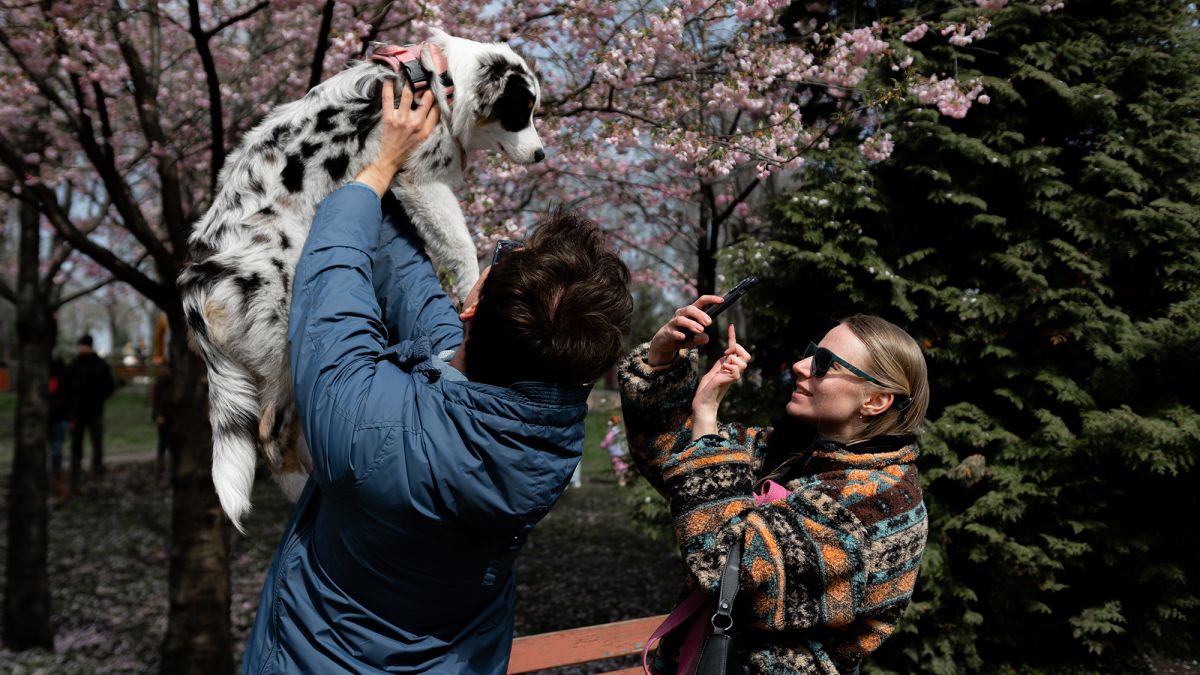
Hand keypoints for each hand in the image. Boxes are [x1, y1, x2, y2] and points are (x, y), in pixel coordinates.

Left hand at [354, 80, 440, 195]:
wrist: (388, 161)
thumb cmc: (405, 152)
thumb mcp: (422, 142)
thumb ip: (428, 127)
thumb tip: (434, 112)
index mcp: (426, 130)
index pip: (436, 110)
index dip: (438, 99)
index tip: (437, 90)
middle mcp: (416, 124)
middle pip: (426, 99)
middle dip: (426, 87)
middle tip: (424, 78)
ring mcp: (402, 120)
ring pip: (408, 95)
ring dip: (409, 83)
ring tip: (408, 75)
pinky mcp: (389, 119)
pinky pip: (388, 99)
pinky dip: (388, 88)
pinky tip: (389, 80)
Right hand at [646, 294, 724, 366]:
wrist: (664, 343)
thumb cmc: (682, 337)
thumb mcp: (694, 339)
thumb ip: (700, 338)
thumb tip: (705, 337)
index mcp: (691, 313)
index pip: (701, 302)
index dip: (711, 299)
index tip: (722, 300)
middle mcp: (681, 315)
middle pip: (690, 309)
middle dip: (700, 315)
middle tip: (709, 323)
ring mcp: (673, 323)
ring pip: (681, 319)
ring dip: (691, 324)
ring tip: (700, 330)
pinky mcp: (667, 333)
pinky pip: (673, 332)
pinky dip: (678, 334)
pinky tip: (683, 337)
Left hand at [690, 324, 751, 438]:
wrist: (702, 402)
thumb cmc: (707, 389)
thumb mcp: (714, 370)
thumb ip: (722, 362)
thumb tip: (728, 352)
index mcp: (730, 367)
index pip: (737, 350)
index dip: (733, 337)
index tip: (730, 326)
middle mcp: (734, 371)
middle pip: (746, 356)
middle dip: (738, 349)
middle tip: (726, 351)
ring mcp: (733, 377)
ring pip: (743, 362)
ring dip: (733, 359)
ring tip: (723, 364)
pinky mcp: (729, 381)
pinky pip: (736, 370)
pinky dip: (730, 367)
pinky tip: (722, 370)